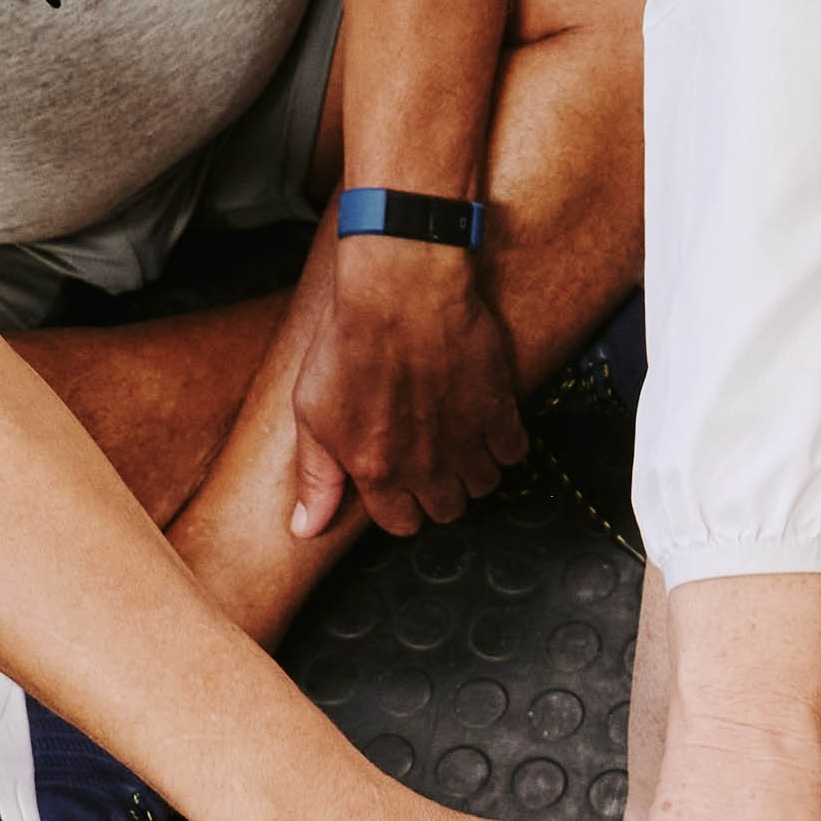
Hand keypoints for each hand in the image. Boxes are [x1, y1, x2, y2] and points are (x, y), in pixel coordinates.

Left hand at [281, 234, 525, 545]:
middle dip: (437, 491)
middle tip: (429, 458)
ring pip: (483, 486)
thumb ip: (316, 476)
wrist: (399, 290)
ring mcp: (465, 440)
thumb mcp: (311, 412)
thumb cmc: (349, 342)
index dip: (400, 505)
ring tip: (458, 440)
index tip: (399, 481)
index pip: (401, 524)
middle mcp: (425, 465)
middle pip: (446, 510)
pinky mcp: (498, 410)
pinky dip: (503, 444)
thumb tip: (307, 530)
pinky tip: (484, 421)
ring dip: (472, 469)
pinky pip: (513, 452)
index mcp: (377, 471)